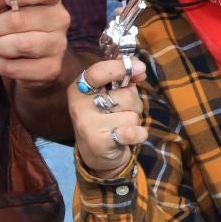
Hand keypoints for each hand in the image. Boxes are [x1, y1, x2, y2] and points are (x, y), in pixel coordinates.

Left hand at [0, 0, 71, 86]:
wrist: (35, 63)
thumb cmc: (18, 30)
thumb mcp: (4, 11)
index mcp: (52, 1)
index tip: (5, 0)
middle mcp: (61, 21)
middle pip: (19, 19)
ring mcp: (59, 45)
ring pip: (20, 45)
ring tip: (0, 47)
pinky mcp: (52, 68)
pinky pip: (15, 67)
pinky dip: (2, 65)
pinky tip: (5, 62)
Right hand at [69, 57, 147, 174]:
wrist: (95, 153)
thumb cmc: (106, 116)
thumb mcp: (110, 94)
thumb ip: (124, 78)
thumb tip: (139, 68)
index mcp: (79, 88)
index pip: (98, 72)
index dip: (121, 68)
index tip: (141, 68)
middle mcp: (79, 105)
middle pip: (126, 95)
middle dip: (134, 104)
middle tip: (123, 112)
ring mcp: (87, 124)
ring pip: (132, 115)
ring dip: (134, 120)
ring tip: (121, 126)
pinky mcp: (99, 143)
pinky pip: (133, 132)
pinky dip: (139, 134)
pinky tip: (129, 136)